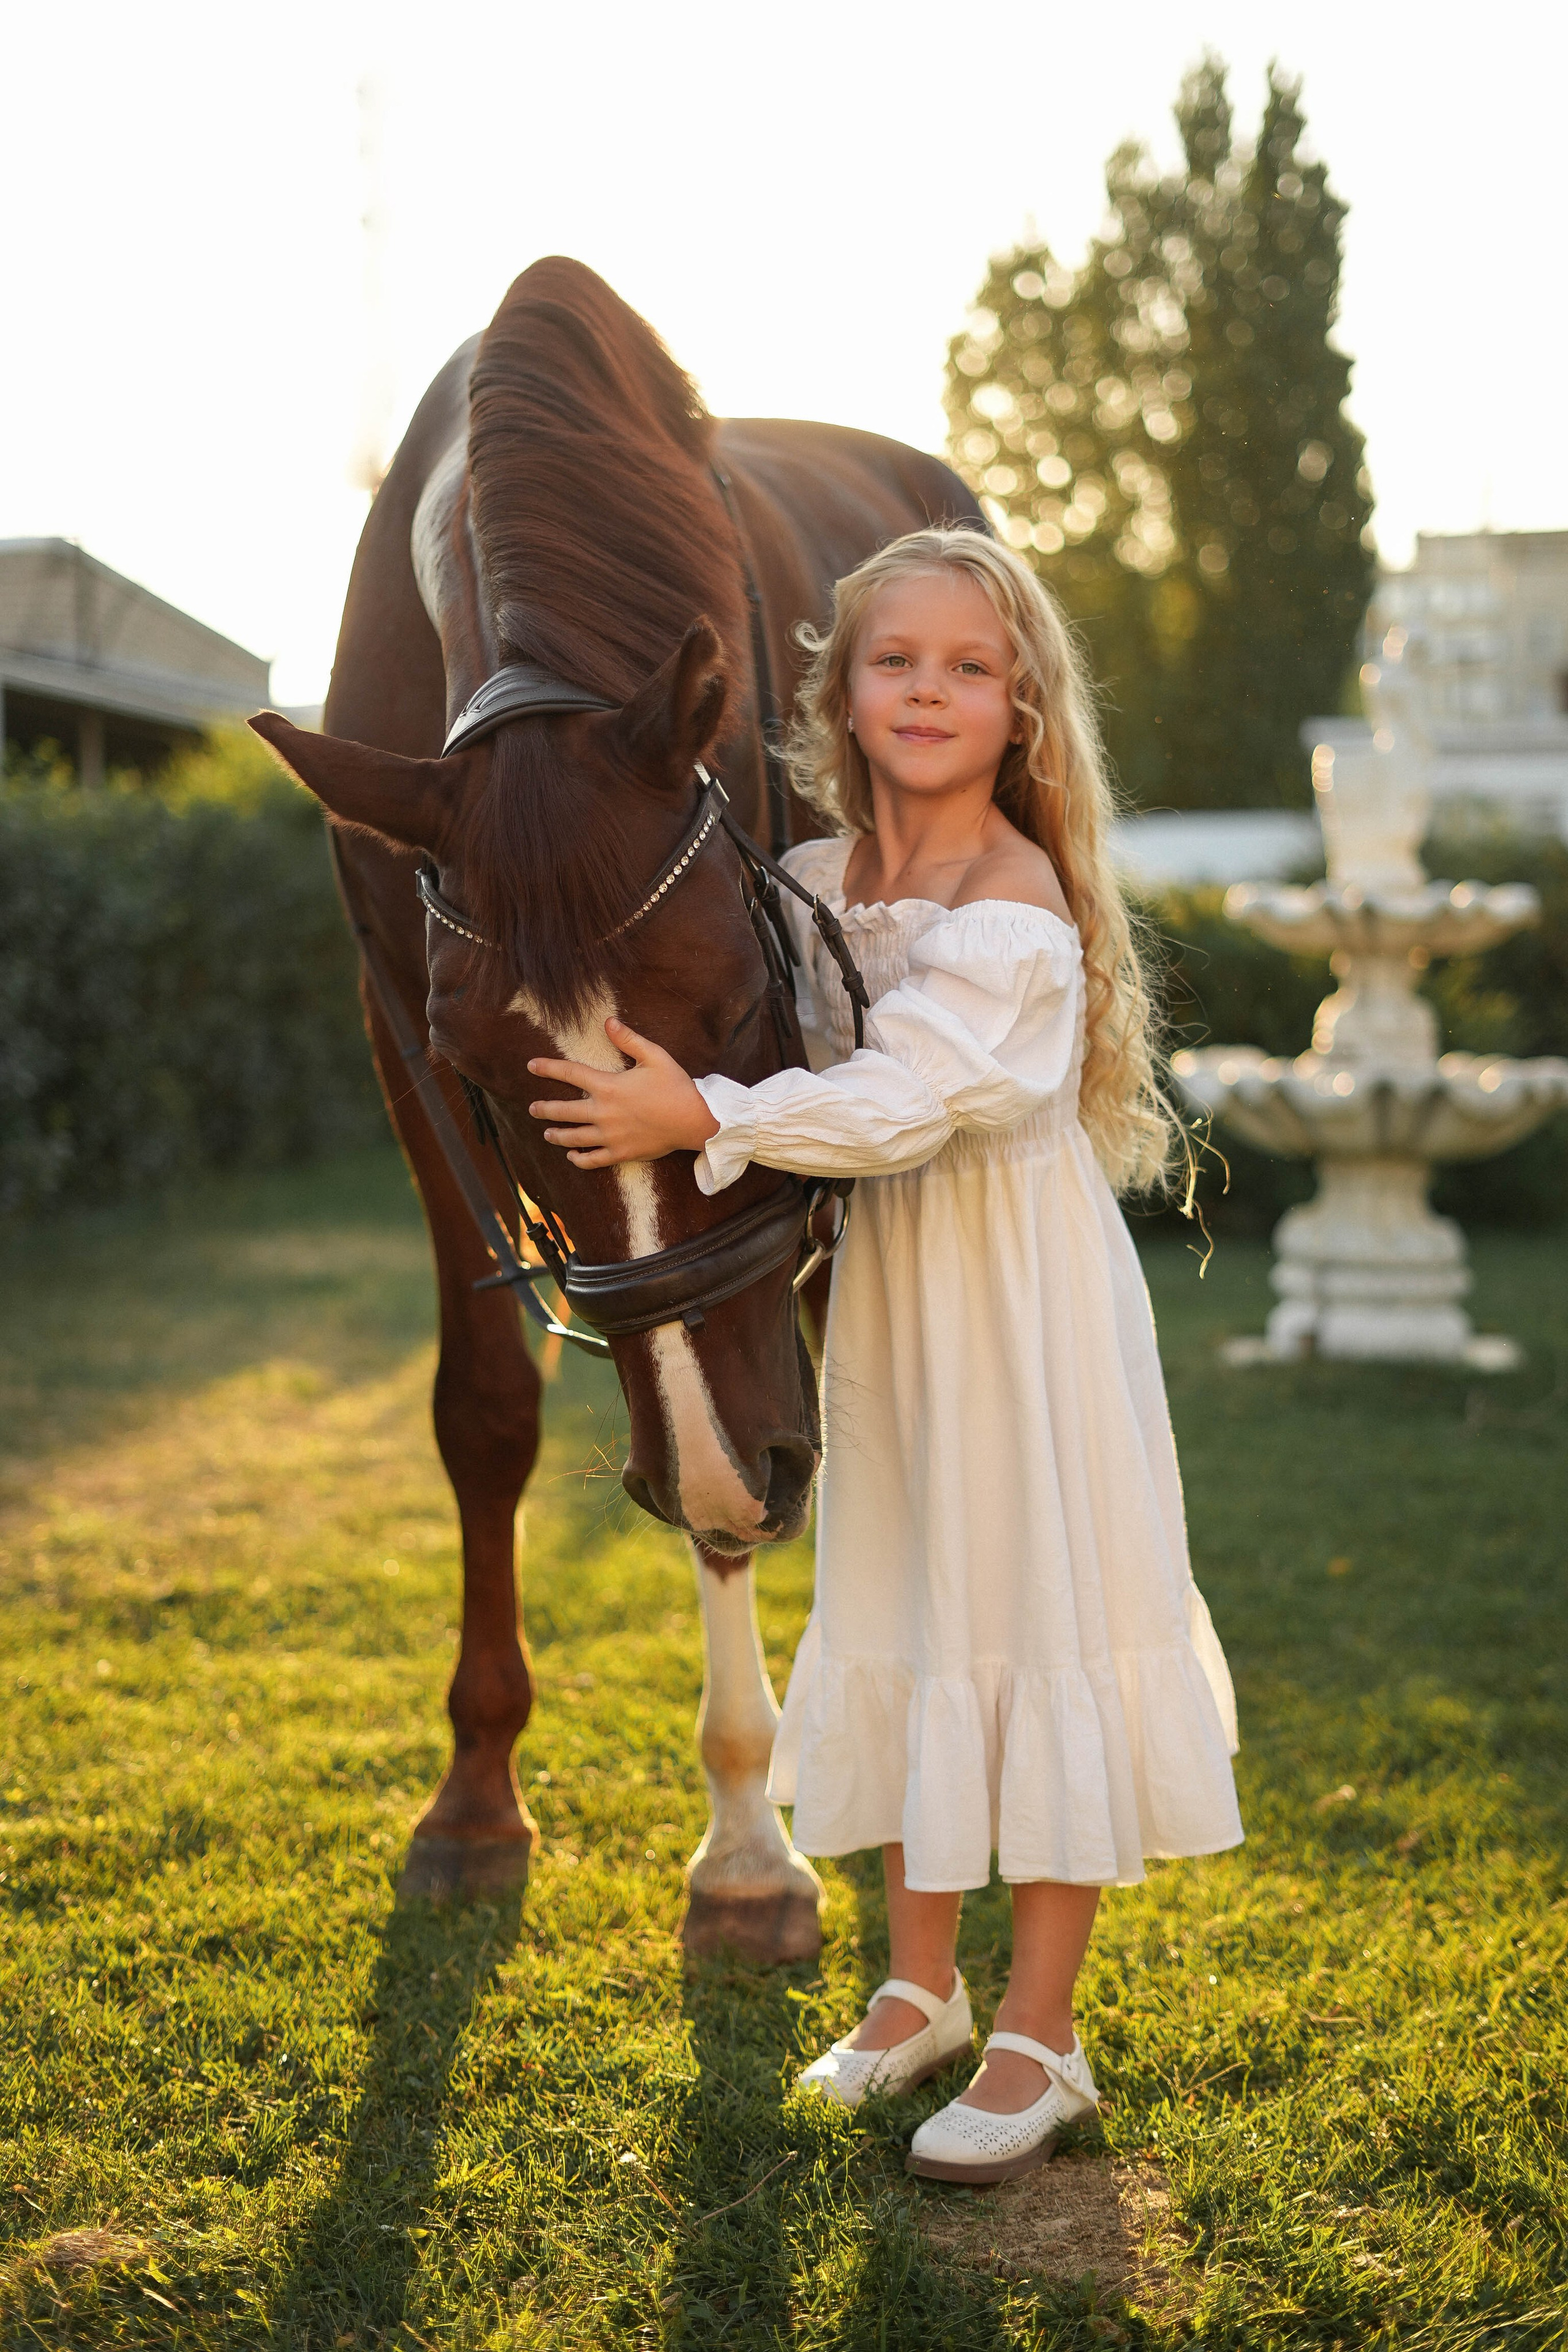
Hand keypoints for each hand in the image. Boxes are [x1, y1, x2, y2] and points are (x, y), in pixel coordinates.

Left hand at [527, 1017, 720, 1168]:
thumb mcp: (654, 1056)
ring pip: (574, 1137)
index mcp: (608, 1086)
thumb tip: (608, 1021)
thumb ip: (628, 1039)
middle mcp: (603, 1112)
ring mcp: (610, 1135)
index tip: (531, 1065)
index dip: (548, 1068)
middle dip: (544, 1109)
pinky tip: (572, 1156)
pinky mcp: (621, 1152)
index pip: (570, 1073)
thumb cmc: (675, 1086)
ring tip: (547, 1134)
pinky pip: (593, 1159)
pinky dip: (579, 1159)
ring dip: (557, 1135)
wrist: (694, 1120)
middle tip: (532, 1109)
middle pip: (564, 1110)